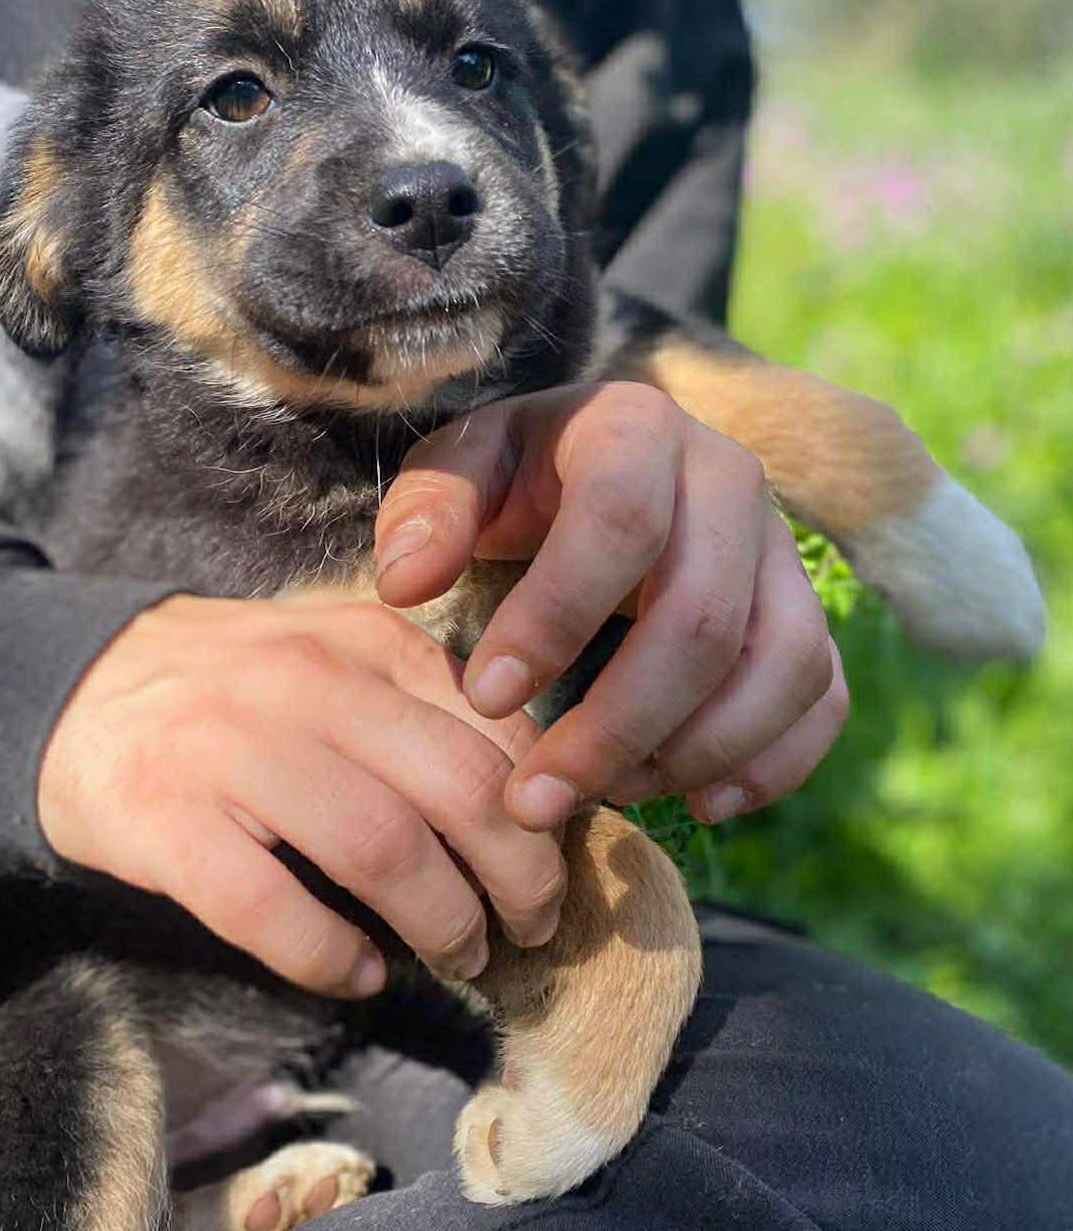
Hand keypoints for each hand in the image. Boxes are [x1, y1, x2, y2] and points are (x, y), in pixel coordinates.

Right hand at [37, 594, 565, 997]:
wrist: (71, 690)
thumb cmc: (233, 690)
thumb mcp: (335, 659)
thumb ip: (424, 702)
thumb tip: (534, 793)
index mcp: (363, 640)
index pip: (496, 727)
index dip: (545, 810)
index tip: (554, 861)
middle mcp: (304, 681)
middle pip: (459, 788)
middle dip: (520, 876)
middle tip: (530, 927)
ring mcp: (230, 749)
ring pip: (380, 847)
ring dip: (442, 922)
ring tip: (460, 957)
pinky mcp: (164, 820)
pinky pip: (268, 907)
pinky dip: (328, 956)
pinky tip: (357, 974)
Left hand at [374, 382, 847, 829]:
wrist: (598, 470)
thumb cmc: (515, 482)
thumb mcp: (457, 471)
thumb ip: (426, 512)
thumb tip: (408, 584)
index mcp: (637, 428)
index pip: (620, 522)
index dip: (554, 618)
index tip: (485, 698)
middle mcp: (731, 479)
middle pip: (703, 617)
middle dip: (616, 724)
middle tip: (534, 797)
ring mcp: (781, 551)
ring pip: (781, 665)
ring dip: (695, 753)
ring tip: (607, 794)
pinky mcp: (808, 613)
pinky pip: (822, 696)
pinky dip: (773, 763)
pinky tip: (696, 802)